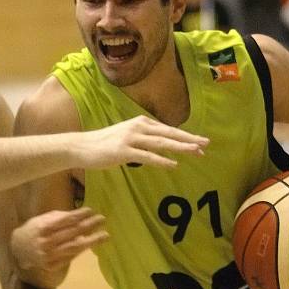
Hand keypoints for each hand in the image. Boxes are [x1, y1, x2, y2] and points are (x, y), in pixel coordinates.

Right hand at [12, 207, 107, 272]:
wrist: (19, 250)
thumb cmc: (34, 230)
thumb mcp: (43, 219)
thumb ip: (59, 218)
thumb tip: (80, 215)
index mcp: (43, 228)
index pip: (65, 220)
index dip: (80, 215)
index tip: (91, 210)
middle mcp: (46, 243)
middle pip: (72, 233)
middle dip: (89, 225)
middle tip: (102, 220)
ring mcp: (50, 256)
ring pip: (74, 247)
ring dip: (91, 241)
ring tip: (104, 235)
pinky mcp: (52, 266)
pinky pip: (70, 257)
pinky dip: (81, 250)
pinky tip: (90, 243)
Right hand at [77, 115, 207, 168]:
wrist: (82, 147)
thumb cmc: (105, 143)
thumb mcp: (127, 136)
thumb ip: (144, 138)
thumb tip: (161, 144)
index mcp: (141, 122)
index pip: (168, 130)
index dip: (186, 137)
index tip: (201, 143)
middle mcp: (138, 127)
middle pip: (169, 133)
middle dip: (189, 140)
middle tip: (206, 144)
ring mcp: (131, 139)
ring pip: (161, 143)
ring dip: (180, 147)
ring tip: (196, 152)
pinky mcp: (123, 151)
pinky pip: (147, 156)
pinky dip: (161, 161)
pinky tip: (174, 165)